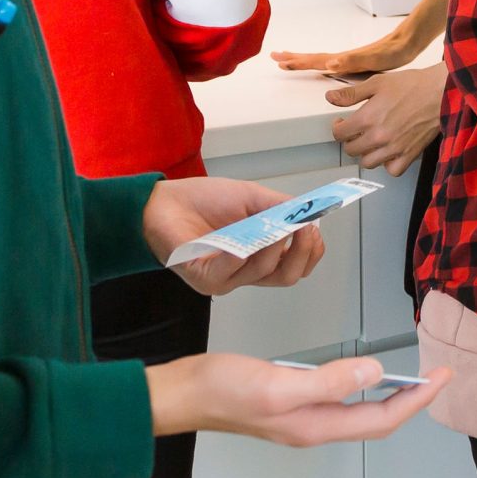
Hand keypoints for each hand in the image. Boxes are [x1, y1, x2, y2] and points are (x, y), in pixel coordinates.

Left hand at [143, 175, 325, 296]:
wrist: (163, 202)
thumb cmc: (204, 201)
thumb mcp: (252, 198)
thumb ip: (281, 208)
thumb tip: (311, 214)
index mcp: (261, 255)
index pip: (296, 266)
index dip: (311, 251)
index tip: (314, 229)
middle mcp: (246, 272)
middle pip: (287, 276)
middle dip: (301, 253)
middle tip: (303, 229)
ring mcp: (225, 279)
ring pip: (262, 273)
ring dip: (272, 248)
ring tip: (271, 226)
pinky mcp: (203, 279)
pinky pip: (227, 275)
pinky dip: (239, 258)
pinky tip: (242, 246)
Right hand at [146, 352, 449, 444]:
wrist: (184, 394)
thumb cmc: (225, 389)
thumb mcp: (278, 383)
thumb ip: (327, 381)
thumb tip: (374, 372)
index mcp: (316, 426)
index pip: (382, 419)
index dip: (416, 400)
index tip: (441, 378)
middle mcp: (314, 427)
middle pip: (376, 420)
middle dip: (411, 400)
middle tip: (436, 377)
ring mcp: (301, 419)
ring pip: (358, 413)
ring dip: (389, 397)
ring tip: (411, 379)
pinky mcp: (289, 405)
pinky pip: (338, 401)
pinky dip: (360, 388)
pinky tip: (361, 374)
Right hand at [272, 29, 417, 75]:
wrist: (407, 43)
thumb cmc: (392, 53)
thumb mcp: (372, 59)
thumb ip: (351, 61)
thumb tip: (330, 64)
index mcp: (343, 59)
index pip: (315, 61)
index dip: (297, 62)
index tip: (280, 62)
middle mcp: (343, 58)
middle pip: (313, 58)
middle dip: (294, 59)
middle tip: (276, 58)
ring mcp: (349, 59)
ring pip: (321, 60)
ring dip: (305, 60)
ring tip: (292, 60)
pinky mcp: (358, 62)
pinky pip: (333, 63)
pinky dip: (323, 64)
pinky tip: (324, 66)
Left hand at [326, 64, 444, 175]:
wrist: (440, 92)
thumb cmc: (412, 85)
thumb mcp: (377, 83)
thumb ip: (351, 94)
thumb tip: (330, 97)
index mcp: (367, 118)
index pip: (339, 134)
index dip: (338, 127)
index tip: (342, 122)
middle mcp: (378, 136)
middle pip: (351, 150)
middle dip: (350, 139)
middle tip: (356, 131)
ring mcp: (394, 148)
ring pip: (368, 162)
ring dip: (366, 153)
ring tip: (371, 142)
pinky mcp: (410, 154)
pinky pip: (392, 170)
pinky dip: (388, 164)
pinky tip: (388, 152)